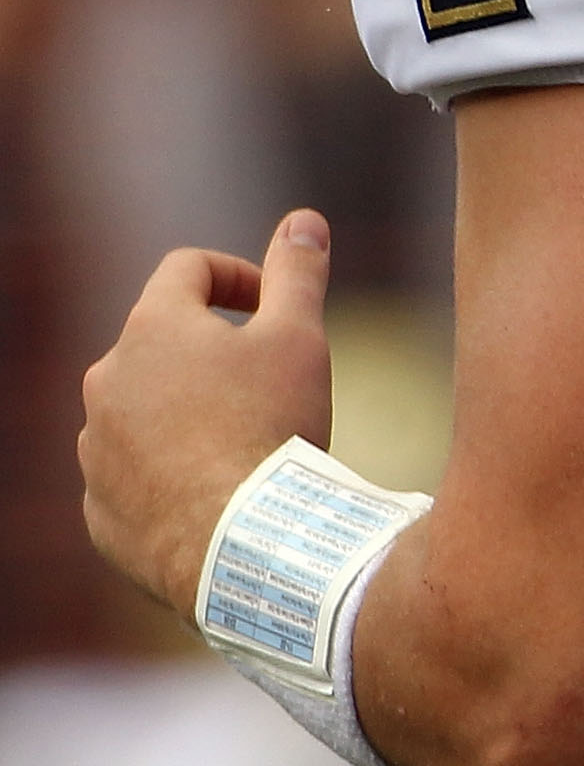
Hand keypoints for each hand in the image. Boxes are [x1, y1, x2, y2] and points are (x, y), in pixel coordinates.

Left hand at [80, 212, 334, 616]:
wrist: (244, 545)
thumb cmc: (273, 429)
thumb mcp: (300, 339)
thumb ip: (297, 273)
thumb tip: (305, 220)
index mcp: (152, 327)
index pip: (188, 269)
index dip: (238, 277)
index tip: (273, 307)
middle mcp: (108, 381)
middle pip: (162, 345)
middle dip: (212, 355)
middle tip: (268, 387)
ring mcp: (96, 450)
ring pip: (143, 415)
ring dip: (186, 418)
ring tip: (244, 448)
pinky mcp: (100, 511)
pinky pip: (134, 480)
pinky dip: (169, 479)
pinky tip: (218, 497)